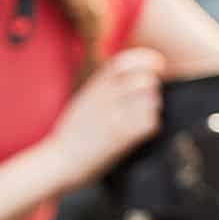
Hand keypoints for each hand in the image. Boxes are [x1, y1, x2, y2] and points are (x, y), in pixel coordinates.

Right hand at [42, 47, 163, 192]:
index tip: (157, 66)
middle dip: (153, 89)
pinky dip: (150, 127)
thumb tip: (134, 68)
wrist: (61, 160)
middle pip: (146, 79)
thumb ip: (106, 82)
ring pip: (152, 100)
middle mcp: (106, 97)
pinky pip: (151, 122)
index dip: (147, 59)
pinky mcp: (122, 137)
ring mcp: (115, 116)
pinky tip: (140, 132)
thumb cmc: (75, 131)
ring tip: (141, 118)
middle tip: (146, 100)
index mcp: (97, 86)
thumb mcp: (86, 97)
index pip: (126, 61)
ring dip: (152, 109)